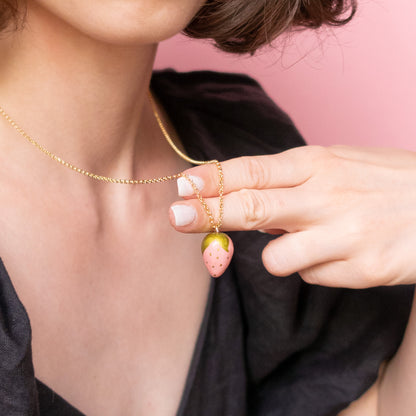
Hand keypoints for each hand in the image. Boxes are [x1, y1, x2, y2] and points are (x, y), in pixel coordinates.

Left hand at [169, 145, 415, 287]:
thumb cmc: (384, 182)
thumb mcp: (337, 164)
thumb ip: (288, 180)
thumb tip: (240, 195)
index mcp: (318, 163)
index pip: (252, 170)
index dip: (213, 179)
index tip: (183, 186)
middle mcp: (327, 196)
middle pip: (251, 209)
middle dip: (207, 214)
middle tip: (175, 217)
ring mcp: (345, 235)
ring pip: (275, 259)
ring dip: (278, 255)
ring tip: (309, 240)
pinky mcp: (362, 270)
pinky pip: (312, 277)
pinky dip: (315, 268)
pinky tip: (342, 252)